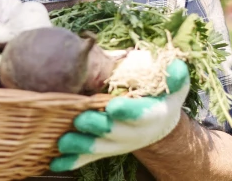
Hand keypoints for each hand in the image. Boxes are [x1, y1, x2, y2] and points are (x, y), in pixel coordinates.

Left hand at [50, 59, 190, 171]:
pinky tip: (54, 163)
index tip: (114, 107)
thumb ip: (176, 77)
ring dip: (80, 146)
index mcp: (152, 116)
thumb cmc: (162, 98)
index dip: (128, 111)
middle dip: (97, 127)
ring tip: (63, 142)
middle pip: (114, 133)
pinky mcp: (103, 149)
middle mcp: (133, 134)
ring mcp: (117, 143)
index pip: (140, 115)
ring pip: (98, 148)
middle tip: (81, 120)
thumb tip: (176, 67)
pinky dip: (71, 162)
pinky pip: (87, 158)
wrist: (158, 125)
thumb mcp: (174, 87)